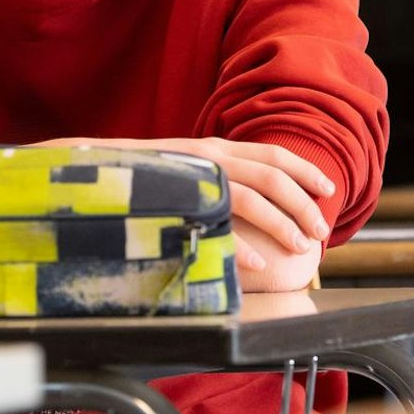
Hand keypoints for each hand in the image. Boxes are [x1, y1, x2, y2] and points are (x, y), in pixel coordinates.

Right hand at [43, 136, 335, 272]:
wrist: (85, 173)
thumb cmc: (139, 180)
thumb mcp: (184, 172)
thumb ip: (214, 180)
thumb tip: (248, 204)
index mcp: (214, 147)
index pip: (271, 154)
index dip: (304, 171)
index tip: (329, 190)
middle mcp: (208, 154)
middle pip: (271, 174)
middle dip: (303, 203)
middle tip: (320, 232)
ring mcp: (192, 173)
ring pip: (251, 194)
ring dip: (282, 222)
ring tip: (300, 247)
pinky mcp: (175, 197)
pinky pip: (218, 221)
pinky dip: (243, 245)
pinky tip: (259, 266)